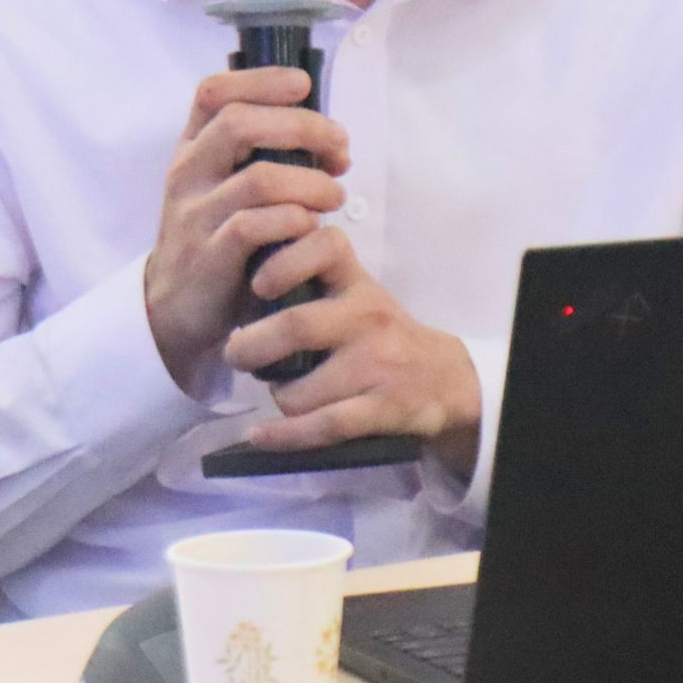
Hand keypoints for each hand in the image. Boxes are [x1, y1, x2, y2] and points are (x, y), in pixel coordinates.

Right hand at [143, 67, 349, 395]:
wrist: (175, 309)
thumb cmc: (218, 238)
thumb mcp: (225, 187)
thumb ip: (261, 155)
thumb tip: (327, 134)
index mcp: (193, 149)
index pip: (213, 93)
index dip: (261, 79)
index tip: (303, 85)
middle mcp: (189, 174)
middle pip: (239, 123)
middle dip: (302, 127)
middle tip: (340, 147)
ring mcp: (196, 215)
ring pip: (258, 179)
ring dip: (311, 182)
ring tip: (335, 195)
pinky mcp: (210, 257)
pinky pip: (255, 227)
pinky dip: (294, 221)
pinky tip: (312, 228)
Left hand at [225, 227, 482, 481]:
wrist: (446, 378)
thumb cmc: (382, 332)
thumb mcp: (357, 293)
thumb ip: (312, 282)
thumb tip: (239, 293)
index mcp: (357, 281)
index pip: (325, 247)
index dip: (284, 261)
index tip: (258, 285)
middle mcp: (368, 316)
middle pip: (296, 325)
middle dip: (251, 346)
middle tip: (235, 354)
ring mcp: (378, 364)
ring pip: (302, 390)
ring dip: (277, 397)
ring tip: (279, 393)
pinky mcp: (384, 408)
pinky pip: (324, 426)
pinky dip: (283, 436)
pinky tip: (259, 436)